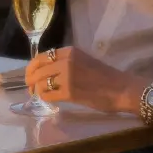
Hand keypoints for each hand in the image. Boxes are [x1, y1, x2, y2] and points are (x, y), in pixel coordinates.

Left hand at [25, 47, 149, 113]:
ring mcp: (67, 76)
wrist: (122, 89)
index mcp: (70, 51)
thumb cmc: (106, 77)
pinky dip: (45, 99)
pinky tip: (49, 101)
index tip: (30, 75)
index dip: (32, 68)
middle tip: (30, 89)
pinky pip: (48, 95)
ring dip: (36, 91)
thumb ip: (66, 63)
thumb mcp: (84, 61)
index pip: (41, 57)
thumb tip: (47, 71)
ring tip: (38, 96)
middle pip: (37, 70)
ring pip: (40, 83)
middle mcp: (66, 61)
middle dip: (30, 80)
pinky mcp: (69, 92)